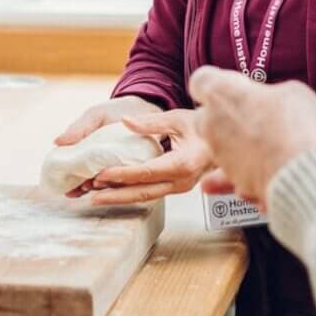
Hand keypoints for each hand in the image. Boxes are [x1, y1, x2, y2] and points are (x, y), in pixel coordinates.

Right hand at [54, 96, 164, 197]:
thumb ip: (79, 127)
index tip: (69, 189)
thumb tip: (57, 141)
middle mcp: (107, 167)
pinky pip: (132, 178)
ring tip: (98, 183)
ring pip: (112, 183)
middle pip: (93, 183)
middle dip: (86, 188)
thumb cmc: (118, 111)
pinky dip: (125, 180)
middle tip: (84, 186)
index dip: (72, 184)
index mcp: (92, 157)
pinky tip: (120, 180)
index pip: (78, 175)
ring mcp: (123, 168)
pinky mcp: (141, 167)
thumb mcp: (96, 115)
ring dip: (104, 187)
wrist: (146, 107)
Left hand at [85, 108, 213, 206]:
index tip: (102, 173)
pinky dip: (132, 193)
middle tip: (91, 194)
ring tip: (96, 196)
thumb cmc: (202, 125)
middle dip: (116, 194)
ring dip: (121, 197)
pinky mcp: (178, 188)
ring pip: (147, 197)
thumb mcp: (177, 118)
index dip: (122, 174)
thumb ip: (150, 122)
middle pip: (143, 192)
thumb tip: (125, 121)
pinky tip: (115, 191)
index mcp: (184, 163)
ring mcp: (181, 188)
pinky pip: (152, 193)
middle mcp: (183, 181)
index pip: (146, 172)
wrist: (223, 137)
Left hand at [189, 68, 315, 208]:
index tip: (231, 85)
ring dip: (238, 145)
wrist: (302, 170)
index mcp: (222, 93)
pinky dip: (245, 174)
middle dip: (223, 116)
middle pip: (205, 117)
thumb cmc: (295, 126)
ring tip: (268, 143)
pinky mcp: (234, 181)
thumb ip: (271, 95)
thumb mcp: (291, 91)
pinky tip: (263, 169)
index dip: (217, 83)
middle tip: (251, 114)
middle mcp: (213, 125)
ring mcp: (221, 156)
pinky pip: (234, 175)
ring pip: (220, 148)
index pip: (201, 81)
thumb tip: (273, 101)